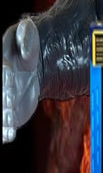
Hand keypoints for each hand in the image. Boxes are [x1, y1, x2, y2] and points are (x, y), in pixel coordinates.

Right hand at [3, 18, 40, 142]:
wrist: (29, 69)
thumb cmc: (26, 49)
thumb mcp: (29, 37)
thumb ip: (26, 37)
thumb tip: (27, 45)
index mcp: (4, 65)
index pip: (3, 70)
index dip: (5, 76)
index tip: (10, 78)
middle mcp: (1, 83)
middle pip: (1, 92)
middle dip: (4, 100)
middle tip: (10, 105)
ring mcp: (4, 100)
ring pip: (1, 110)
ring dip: (4, 118)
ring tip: (9, 125)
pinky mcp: (9, 112)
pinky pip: (5, 123)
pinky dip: (5, 130)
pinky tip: (8, 136)